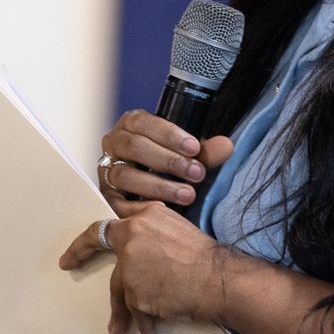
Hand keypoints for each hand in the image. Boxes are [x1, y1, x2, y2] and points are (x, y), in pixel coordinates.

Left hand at [59, 202, 233, 333]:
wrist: (219, 279)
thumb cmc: (207, 258)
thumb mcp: (179, 230)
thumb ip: (154, 233)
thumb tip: (142, 251)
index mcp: (146, 216)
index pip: (110, 223)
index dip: (91, 235)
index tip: (75, 247)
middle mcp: (133, 236)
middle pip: (104, 248)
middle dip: (80, 254)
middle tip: (68, 263)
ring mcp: (131, 264)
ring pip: (121, 288)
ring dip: (123, 310)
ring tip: (118, 328)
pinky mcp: (134, 290)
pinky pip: (136, 310)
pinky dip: (144, 322)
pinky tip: (150, 333)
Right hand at [96, 110, 234, 215]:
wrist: (149, 189)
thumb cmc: (168, 164)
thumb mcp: (188, 155)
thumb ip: (206, 152)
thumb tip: (226, 146)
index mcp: (132, 124)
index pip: (145, 123)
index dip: (170, 135)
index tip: (195, 148)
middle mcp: (114, 143)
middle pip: (135, 147)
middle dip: (169, 161)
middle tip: (197, 174)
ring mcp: (107, 169)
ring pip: (126, 174)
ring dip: (159, 185)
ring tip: (188, 195)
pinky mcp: (106, 195)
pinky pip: (119, 201)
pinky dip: (142, 205)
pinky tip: (165, 210)